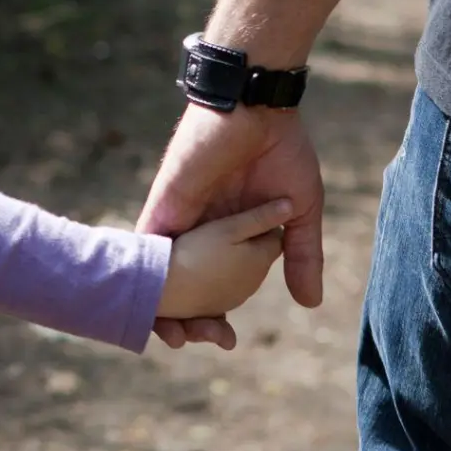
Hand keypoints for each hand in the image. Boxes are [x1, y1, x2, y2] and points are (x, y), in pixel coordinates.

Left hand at [137, 103, 324, 349]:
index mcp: (230, 234)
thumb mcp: (300, 211)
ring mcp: (181, 218)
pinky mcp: (166, 203)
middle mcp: (201, 230)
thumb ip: (303, 255)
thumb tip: (310, 303)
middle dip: (183, 319)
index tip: (224, 340)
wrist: (257, 108)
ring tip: (167, 336)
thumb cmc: (281, 150)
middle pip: (183, 284)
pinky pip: (146, 242)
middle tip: (190, 342)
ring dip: (159, 303)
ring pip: (162, 271)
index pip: (215, 284)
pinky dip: (143, 271)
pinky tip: (140, 301)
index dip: (214, 314)